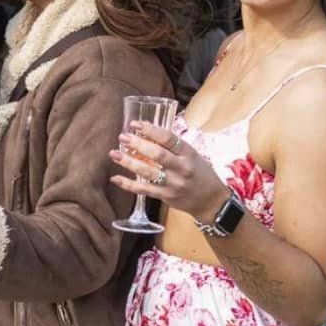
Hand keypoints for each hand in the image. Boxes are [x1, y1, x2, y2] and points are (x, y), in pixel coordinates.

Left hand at [109, 122, 226, 222]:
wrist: (211, 201)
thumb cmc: (201, 174)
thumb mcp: (193, 156)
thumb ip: (174, 148)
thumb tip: (149, 135)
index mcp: (189, 153)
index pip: (169, 138)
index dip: (151, 130)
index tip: (135, 124)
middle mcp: (182, 168)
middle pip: (157, 154)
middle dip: (138, 144)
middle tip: (122, 137)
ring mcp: (173, 184)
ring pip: (147, 172)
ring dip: (128, 162)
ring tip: (114, 154)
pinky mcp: (166, 197)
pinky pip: (144, 190)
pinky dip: (128, 184)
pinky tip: (115, 178)